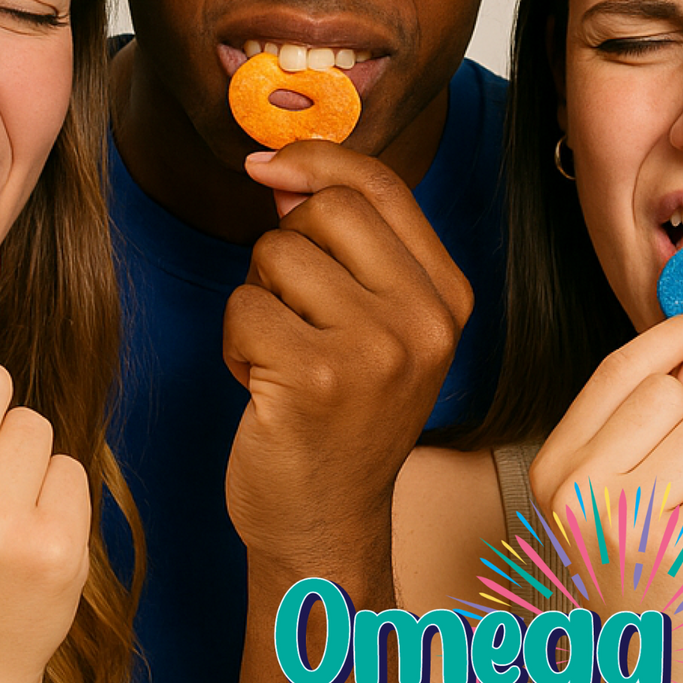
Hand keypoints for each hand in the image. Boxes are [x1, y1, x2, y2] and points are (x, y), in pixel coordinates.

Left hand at [222, 141, 472, 567]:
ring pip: (276, 255)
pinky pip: (244, 308)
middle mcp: (425, 319)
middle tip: (290, 312)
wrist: (326, 523)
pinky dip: (235, 343)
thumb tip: (281, 171)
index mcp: (447, 298)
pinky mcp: (317, 376)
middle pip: (326, 210)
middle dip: (283, 249)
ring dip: (257, 301)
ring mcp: (376, 349)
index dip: (319, 160)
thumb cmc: (341, 419)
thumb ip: (346, 248)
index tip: (270, 164)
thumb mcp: (375, 326)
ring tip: (279, 357)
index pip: (383, 187)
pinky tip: (262, 386)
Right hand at [529, 306, 682, 626]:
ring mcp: (622, 524)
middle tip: (680, 493)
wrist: (649, 682)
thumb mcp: (635, 488)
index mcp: (552, 470)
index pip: (617, 373)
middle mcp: (575, 493)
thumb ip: (666, 417)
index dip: (672, 334)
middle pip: (672, 398)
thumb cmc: (643, 575)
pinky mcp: (675, 554)